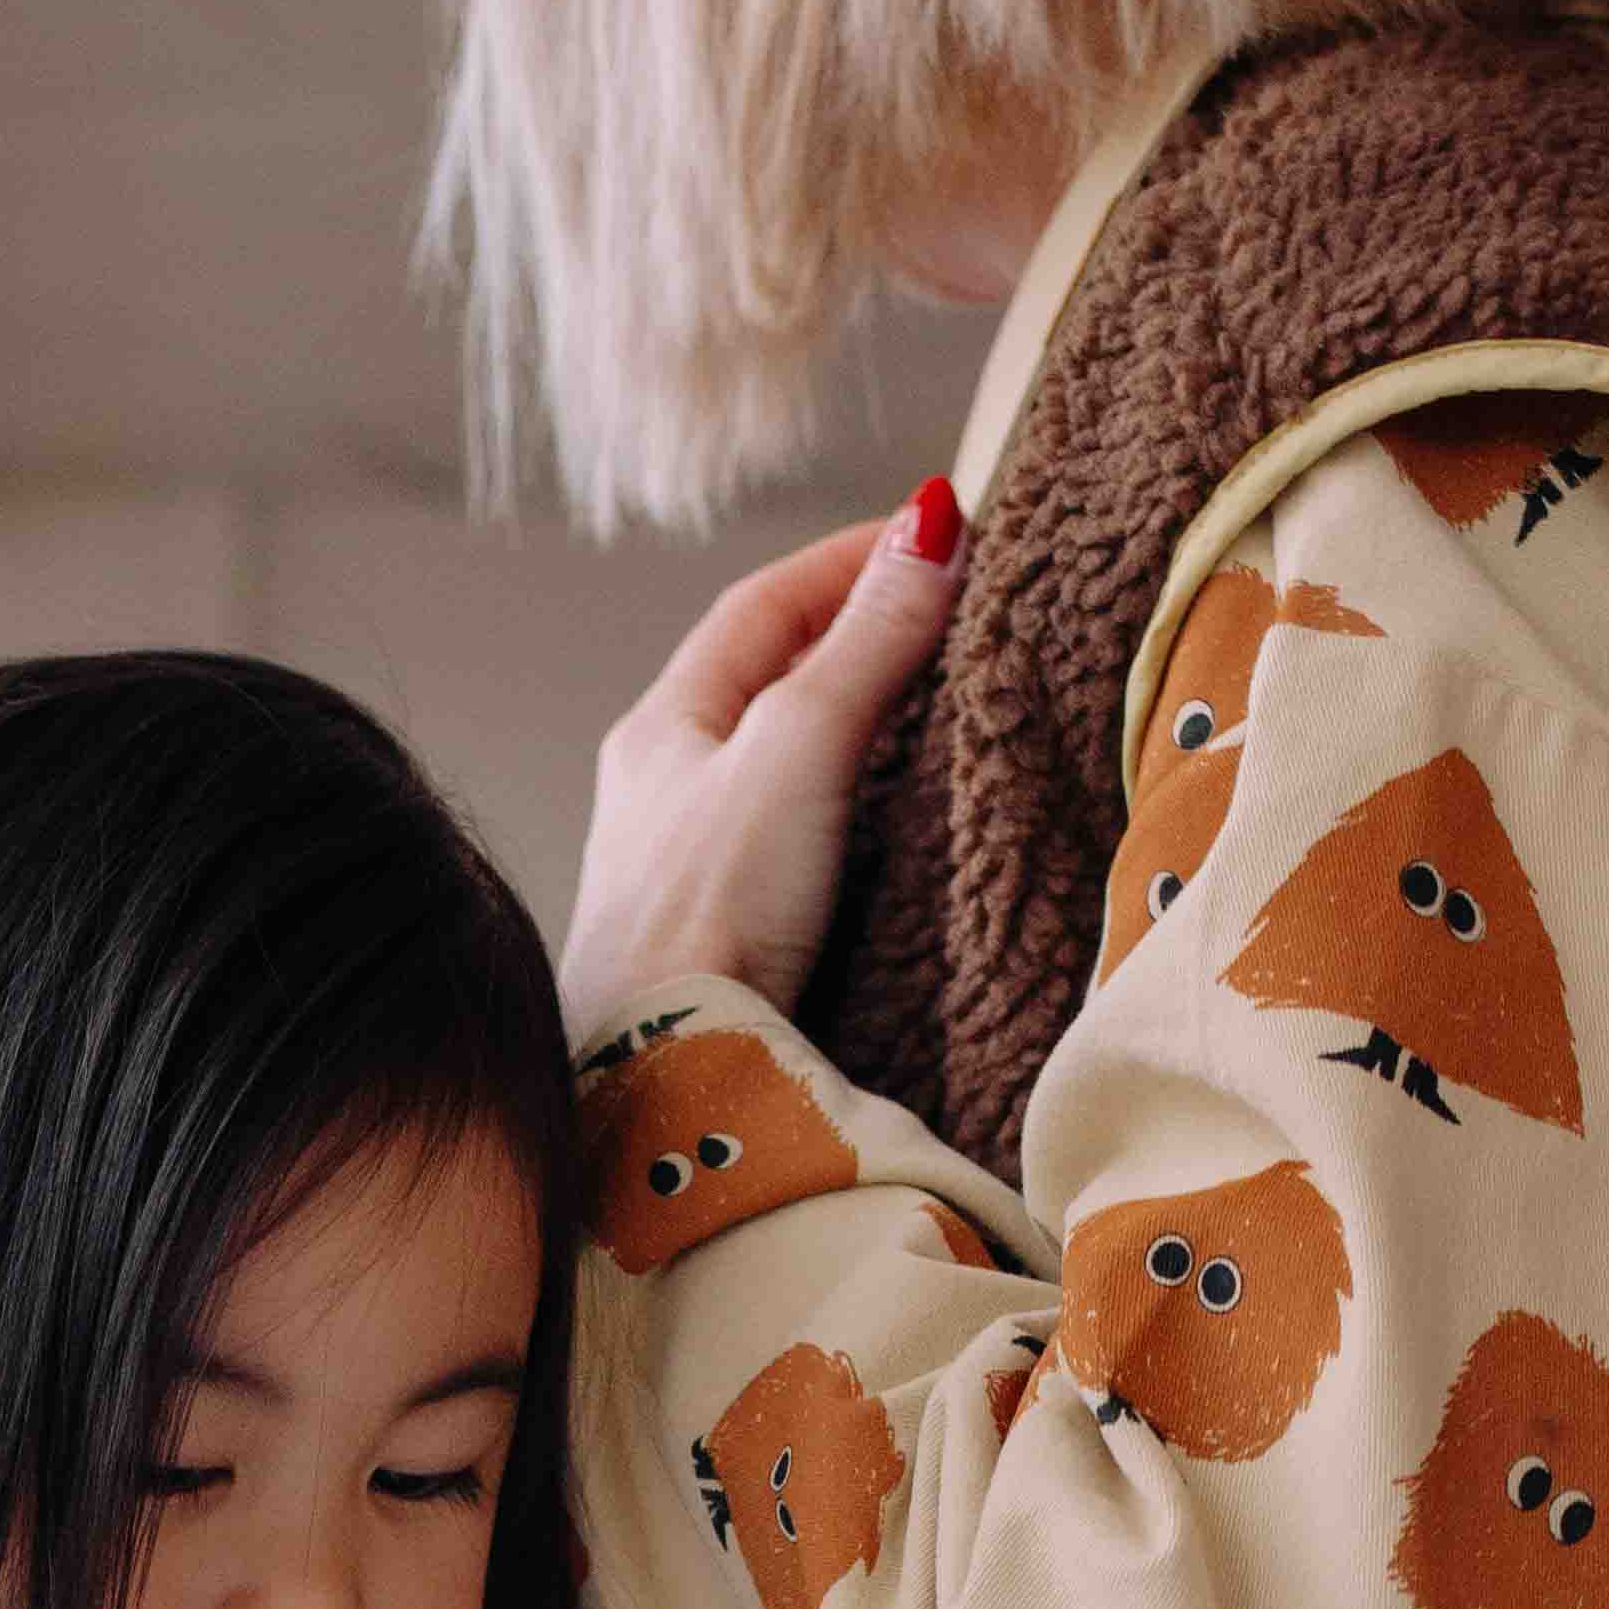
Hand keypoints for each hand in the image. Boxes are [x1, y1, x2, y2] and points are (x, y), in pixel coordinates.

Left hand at [560, 481, 967, 1049]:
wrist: (660, 1079)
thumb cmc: (705, 916)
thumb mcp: (796, 752)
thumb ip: (866, 645)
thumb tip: (931, 529)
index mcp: (658, 730)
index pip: (761, 605)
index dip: (850, 559)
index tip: (939, 531)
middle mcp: (662, 793)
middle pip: (766, 681)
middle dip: (856, 635)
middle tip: (950, 610)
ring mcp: (686, 871)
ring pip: (779, 766)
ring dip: (856, 728)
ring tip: (940, 708)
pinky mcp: (722, 945)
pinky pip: (793, 844)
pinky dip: (850, 814)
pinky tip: (893, 834)